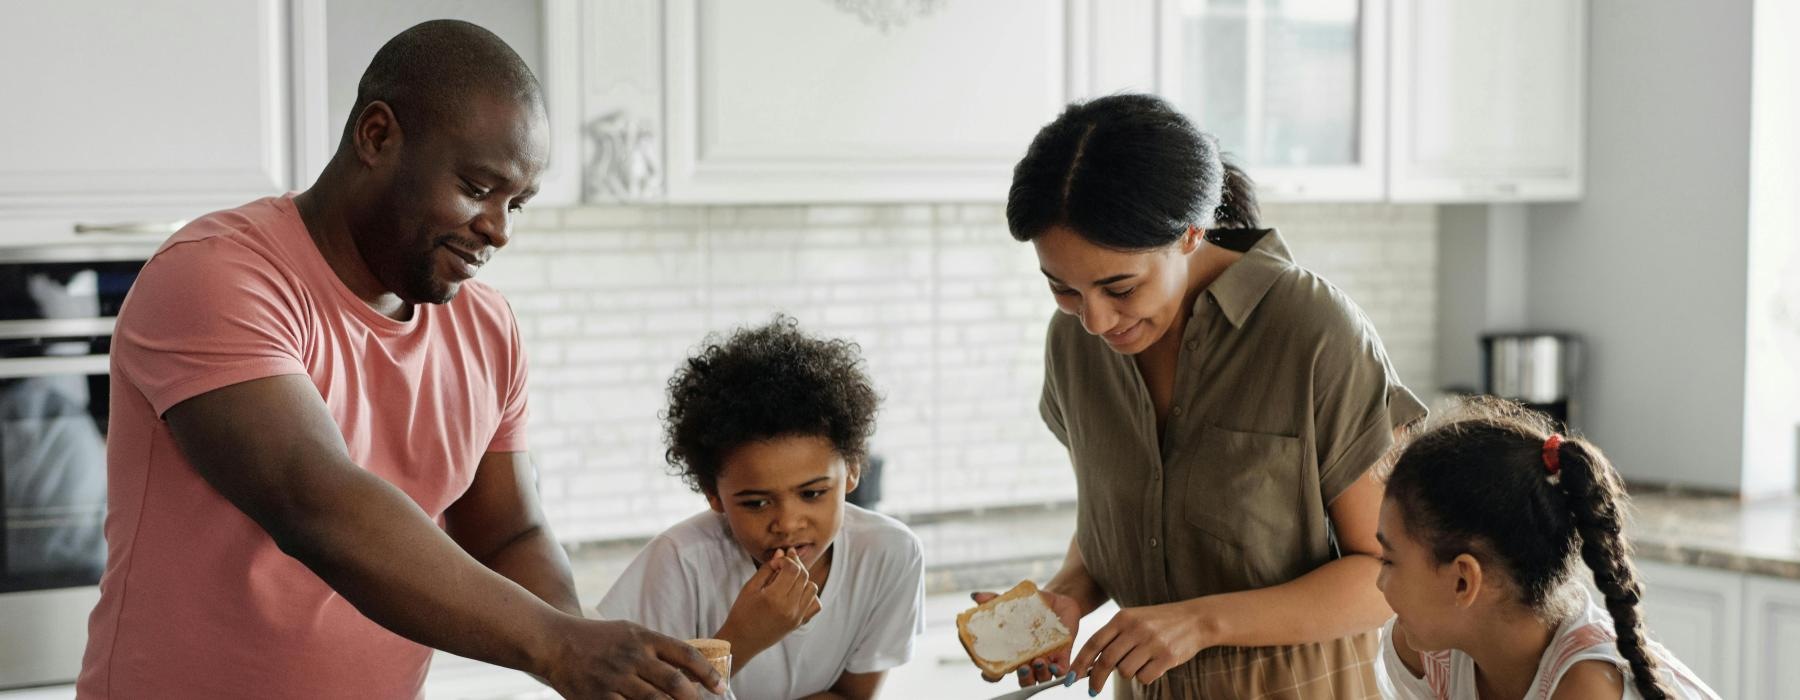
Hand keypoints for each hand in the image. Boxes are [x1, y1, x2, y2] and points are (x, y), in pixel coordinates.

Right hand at [539, 616, 724, 699]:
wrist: (555, 641)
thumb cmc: (597, 638)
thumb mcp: (630, 632)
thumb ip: (658, 648)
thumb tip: (689, 668)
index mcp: (644, 638)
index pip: (686, 654)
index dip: (707, 673)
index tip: (719, 687)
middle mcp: (633, 657)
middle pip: (674, 683)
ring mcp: (616, 678)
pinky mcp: (599, 697)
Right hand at [720, 548, 822, 655]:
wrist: (741, 640)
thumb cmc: (742, 612)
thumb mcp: (750, 587)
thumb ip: (768, 568)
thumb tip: (782, 552)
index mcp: (774, 597)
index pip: (792, 568)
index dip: (785, 560)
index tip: (775, 562)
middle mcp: (789, 608)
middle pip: (804, 576)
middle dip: (795, 565)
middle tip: (784, 563)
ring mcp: (797, 617)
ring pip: (812, 588)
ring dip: (803, 579)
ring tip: (788, 579)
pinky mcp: (799, 623)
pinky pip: (815, 604)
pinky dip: (809, 595)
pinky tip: (796, 593)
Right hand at [970, 588, 1082, 687]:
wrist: (1058, 601)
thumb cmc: (1031, 606)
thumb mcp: (1013, 602)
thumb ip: (995, 600)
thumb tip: (976, 596)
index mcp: (1012, 652)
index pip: (998, 671)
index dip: (991, 675)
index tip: (987, 672)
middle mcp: (1028, 660)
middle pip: (1023, 680)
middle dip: (1023, 678)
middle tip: (1022, 667)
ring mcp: (1045, 660)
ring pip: (1041, 678)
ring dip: (1039, 674)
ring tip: (1039, 661)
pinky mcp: (1062, 656)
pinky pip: (1061, 671)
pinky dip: (1058, 672)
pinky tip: (1055, 665)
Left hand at [1071, 600, 1212, 694]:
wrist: (1195, 619)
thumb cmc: (1158, 622)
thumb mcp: (1134, 620)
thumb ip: (1113, 637)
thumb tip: (1090, 664)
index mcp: (1123, 618)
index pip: (1094, 643)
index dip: (1079, 663)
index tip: (1071, 678)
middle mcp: (1136, 629)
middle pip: (1106, 661)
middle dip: (1096, 680)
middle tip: (1093, 690)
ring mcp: (1152, 643)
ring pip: (1125, 671)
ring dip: (1127, 674)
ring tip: (1139, 663)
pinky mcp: (1166, 657)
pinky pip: (1144, 677)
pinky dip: (1144, 677)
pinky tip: (1153, 666)